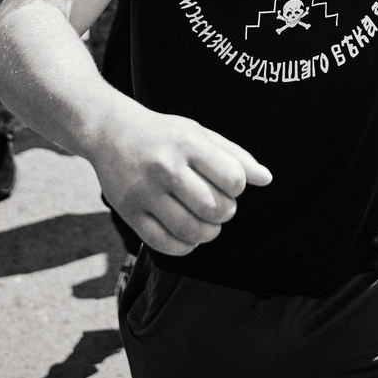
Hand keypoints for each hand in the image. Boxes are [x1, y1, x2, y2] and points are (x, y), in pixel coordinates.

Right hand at [86, 104, 272, 254]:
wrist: (109, 131)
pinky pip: (165, 244)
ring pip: (191, 230)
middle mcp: (166, 167)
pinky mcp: (129, 212)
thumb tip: (267, 179)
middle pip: (215, 208)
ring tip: (206, 222)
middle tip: (218, 206)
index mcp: (188, 144)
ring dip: (208, 232)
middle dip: (225, 213)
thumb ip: (235, 156)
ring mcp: (145, 192)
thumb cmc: (164, 134)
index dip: (237, 187)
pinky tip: (187, 234)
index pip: (233, 179)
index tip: (228, 184)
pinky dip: (185, 247)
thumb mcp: (200, 133)